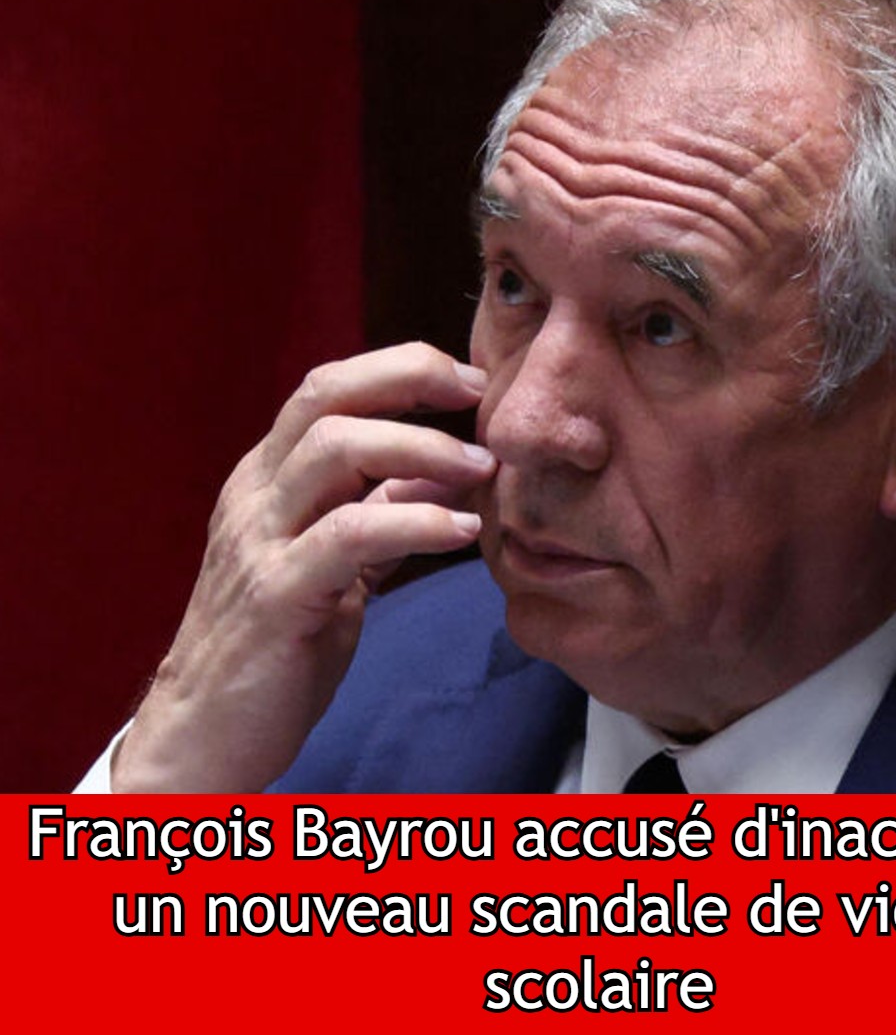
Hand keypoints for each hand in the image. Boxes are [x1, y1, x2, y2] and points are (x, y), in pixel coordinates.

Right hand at [112, 343, 495, 791]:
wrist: (206, 733)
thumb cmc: (279, 643)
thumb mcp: (337, 563)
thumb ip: (382, 511)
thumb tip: (452, 472)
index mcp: (268, 479)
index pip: (328, 389)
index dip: (401, 369)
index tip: (468, 378)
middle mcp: (256, 494)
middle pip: (327, 396)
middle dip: (411, 379)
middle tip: (479, 395)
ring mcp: (259, 540)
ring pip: (334, 450)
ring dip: (422, 447)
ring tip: (482, 469)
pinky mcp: (275, 594)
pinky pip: (349, 534)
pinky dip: (416, 522)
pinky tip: (462, 531)